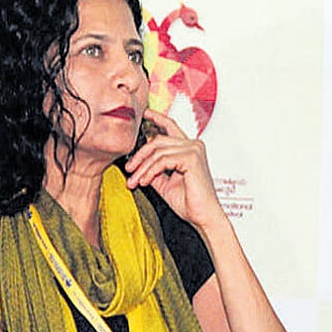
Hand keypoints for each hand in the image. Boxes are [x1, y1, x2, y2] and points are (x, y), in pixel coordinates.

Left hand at [124, 108, 223, 229]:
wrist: (203, 216)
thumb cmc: (190, 202)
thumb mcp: (165, 183)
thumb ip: (154, 169)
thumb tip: (138, 164)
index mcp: (190, 149)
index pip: (171, 128)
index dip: (158, 118)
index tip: (145, 114)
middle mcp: (194, 146)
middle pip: (158, 140)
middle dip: (140, 155)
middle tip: (128, 170)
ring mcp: (194, 150)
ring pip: (157, 151)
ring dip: (142, 168)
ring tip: (135, 182)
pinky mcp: (191, 158)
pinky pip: (162, 160)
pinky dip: (150, 171)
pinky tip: (145, 182)